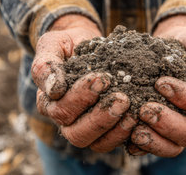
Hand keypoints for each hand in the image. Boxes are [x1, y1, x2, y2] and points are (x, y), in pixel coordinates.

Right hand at [31, 14, 134, 151]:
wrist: (87, 44)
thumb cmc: (67, 44)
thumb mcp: (52, 45)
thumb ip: (46, 66)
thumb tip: (54, 90)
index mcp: (49, 103)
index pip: (61, 109)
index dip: (81, 97)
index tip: (102, 77)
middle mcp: (65, 121)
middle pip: (78, 134)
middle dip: (101, 118)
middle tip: (122, 99)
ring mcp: (86, 128)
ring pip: (97, 143)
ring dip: (116, 128)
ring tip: (133, 110)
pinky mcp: (107, 130)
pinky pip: (115, 141)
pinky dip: (128, 132)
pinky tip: (140, 115)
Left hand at [128, 15, 185, 156]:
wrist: (169, 45)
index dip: (184, 98)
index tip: (160, 83)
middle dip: (166, 122)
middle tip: (144, 108)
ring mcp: (182, 128)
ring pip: (174, 146)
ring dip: (154, 139)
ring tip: (135, 127)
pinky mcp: (163, 133)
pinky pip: (157, 148)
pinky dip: (143, 147)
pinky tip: (129, 138)